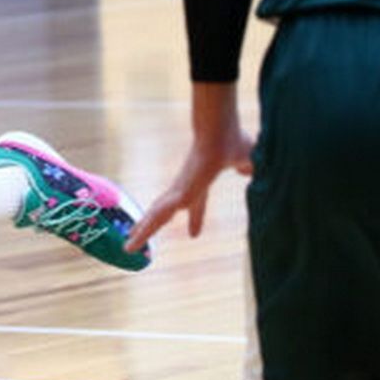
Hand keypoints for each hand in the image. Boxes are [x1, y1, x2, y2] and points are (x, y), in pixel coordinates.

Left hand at [127, 121, 254, 251]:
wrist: (220, 130)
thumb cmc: (232, 139)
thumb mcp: (247, 158)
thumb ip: (248, 166)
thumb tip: (251, 170)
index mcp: (201, 181)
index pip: (196, 203)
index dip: (195, 218)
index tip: (194, 234)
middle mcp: (186, 186)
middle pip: (166, 212)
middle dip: (152, 226)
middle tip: (139, 240)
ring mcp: (179, 189)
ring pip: (157, 215)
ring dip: (143, 231)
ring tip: (128, 248)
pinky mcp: (179, 192)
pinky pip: (161, 215)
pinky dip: (147, 228)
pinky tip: (136, 239)